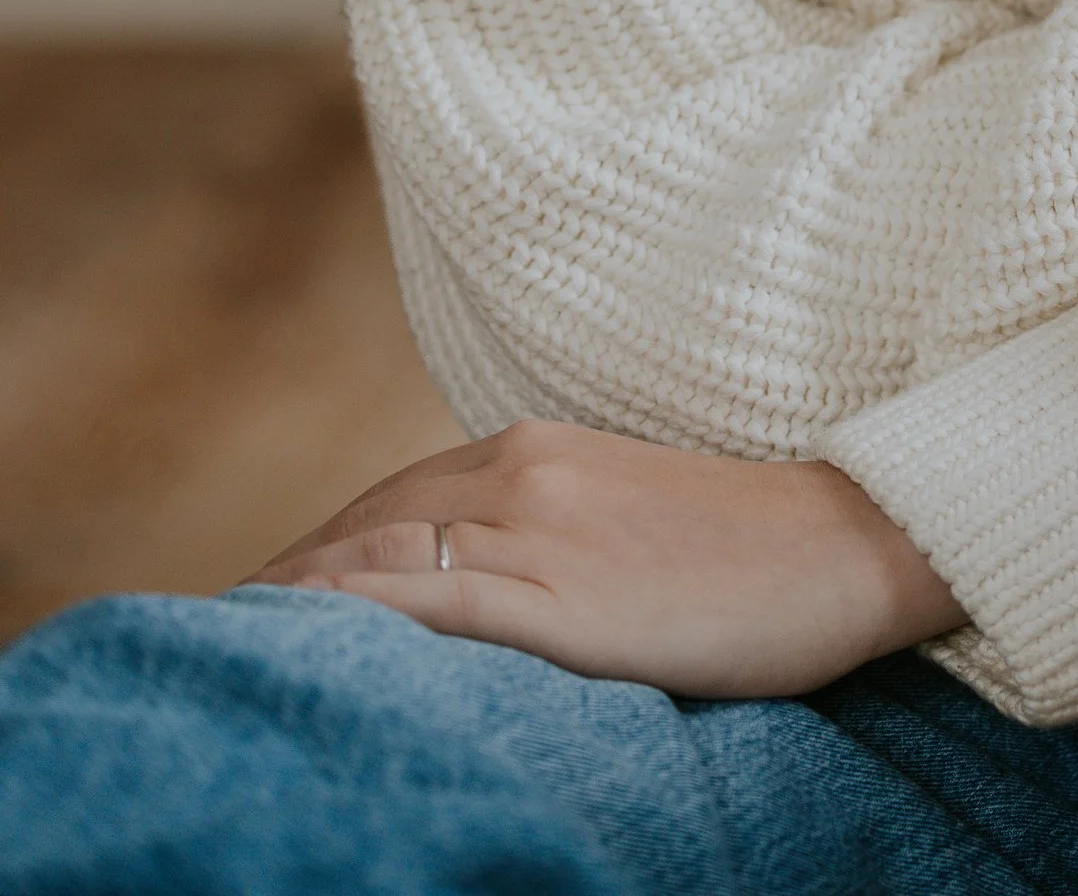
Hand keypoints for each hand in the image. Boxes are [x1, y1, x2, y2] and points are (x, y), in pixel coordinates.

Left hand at [249, 419, 965, 698]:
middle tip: (216, 630)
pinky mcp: (559, 596)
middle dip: (288, 577)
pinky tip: (297, 639)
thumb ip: (555, 528)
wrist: (848, 544)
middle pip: (365, 523)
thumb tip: (489, 576)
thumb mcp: (632, 517)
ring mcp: (538, 528)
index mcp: (539, 448)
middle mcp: (522, 470)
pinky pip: (422, 601)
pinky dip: (346, 613)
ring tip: (229, 642)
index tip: (265, 597)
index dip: (321, 552)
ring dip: (295, 597)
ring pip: (376, 555)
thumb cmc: (755, 547)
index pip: (391, 498)